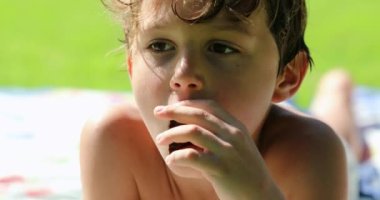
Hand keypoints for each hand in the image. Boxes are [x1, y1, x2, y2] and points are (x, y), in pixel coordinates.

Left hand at [154, 100, 281, 199]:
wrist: (261, 197)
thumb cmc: (244, 173)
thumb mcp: (237, 147)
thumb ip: (220, 135)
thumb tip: (191, 128)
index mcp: (237, 127)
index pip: (210, 105)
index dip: (188, 103)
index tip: (171, 106)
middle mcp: (234, 135)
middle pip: (199, 114)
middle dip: (175, 111)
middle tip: (157, 112)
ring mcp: (229, 152)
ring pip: (193, 131)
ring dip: (171, 134)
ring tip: (160, 140)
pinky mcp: (222, 170)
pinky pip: (192, 157)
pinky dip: (176, 157)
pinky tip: (171, 161)